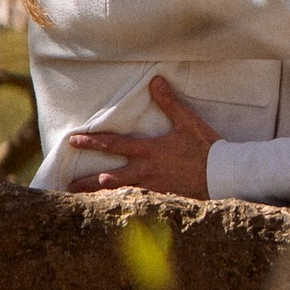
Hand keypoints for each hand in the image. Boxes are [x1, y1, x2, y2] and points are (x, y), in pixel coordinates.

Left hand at [61, 72, 215, 196]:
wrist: (222, 175)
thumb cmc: (205, 147)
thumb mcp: (187, 121)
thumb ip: (169, 102)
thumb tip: (155, 81)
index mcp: (149, 150)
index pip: (114, 144)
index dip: (92, 141)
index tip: (73, 140)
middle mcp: (146, 170)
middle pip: (110, 177)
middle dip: (87, 181)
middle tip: (67, 185)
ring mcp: (152, 187)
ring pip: (121, 192)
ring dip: (100, 195)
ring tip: (83, 200)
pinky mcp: (162, 198)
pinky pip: (137, 201)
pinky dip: (123, 203)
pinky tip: (113, 207)